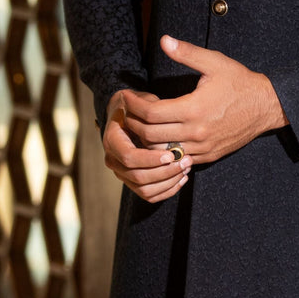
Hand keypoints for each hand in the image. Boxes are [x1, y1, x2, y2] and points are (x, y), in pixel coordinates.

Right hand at [102, 88, 189, 202]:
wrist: (128, 116)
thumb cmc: (138, 107)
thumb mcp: (142, 102)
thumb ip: (149, 110)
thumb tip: (161, 115)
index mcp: (112, 140)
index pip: (129, 157)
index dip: (150, 159)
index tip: (170, 154)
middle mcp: (113, 159)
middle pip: (138, 177)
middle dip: (165, 172)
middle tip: (186, 162)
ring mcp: (122, 173)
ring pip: (145, 190)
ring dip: (169, 182)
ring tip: (186, 168)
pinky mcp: (132, 182)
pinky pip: (149, 195)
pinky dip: (167, 190)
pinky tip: (182, 178)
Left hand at [120, 35, 287, 165]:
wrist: (267, 107)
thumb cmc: (240, 82)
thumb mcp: (214, 63)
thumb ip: (187, 53)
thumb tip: (164, 41)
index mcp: (194, 109)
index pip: (150, 113)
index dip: (133, 105)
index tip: (126, 97)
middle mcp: (196, 132)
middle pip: (150, 135)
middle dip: (133, 123)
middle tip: (126, 111)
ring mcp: (202, 148)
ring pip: (161, 152)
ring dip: (145, 140)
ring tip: (139, 124)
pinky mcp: (208, 156)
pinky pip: (177, 159)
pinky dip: (163, 151)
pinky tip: (158, 137)